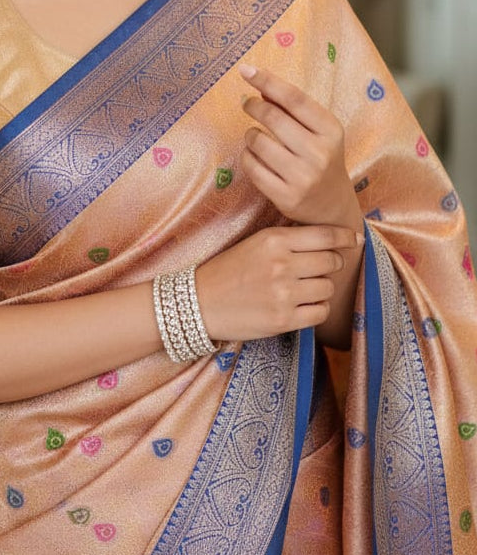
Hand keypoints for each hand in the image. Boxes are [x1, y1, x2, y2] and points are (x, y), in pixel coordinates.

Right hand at [196, 223, 361, 340]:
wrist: (200, 302)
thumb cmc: (229, 270)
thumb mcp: (256, 243)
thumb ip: (289, 239)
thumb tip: (329, 238)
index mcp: (274, 240)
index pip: (325, 236)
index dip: (345, 237)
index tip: (354, 239)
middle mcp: (282, 264)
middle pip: (331, 261)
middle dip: (331, 264)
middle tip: (319, 268)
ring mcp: (283, 293)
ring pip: (328, 288)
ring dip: (322, 288)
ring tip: (304, 289)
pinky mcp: (283, 319)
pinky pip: (321, 312)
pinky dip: (317, 309)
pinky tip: (303, 305)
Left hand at [238, 63, 362, 231]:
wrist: (334, 207)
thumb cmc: (321, 159)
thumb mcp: (319, 131)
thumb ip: (293, 108)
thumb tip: (260, 84)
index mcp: (331, 130)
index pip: (295, 98)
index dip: (268, 81)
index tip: (246, 70)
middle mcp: (320, 153)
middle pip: (273, 118)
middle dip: (253, 106)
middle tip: (247, 103)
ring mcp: (303, 177)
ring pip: (258, 142)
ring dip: (250, 135)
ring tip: (255, 136)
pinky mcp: (286, 197)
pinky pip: (252, 166)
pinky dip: (247, 156)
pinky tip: (254, 156)